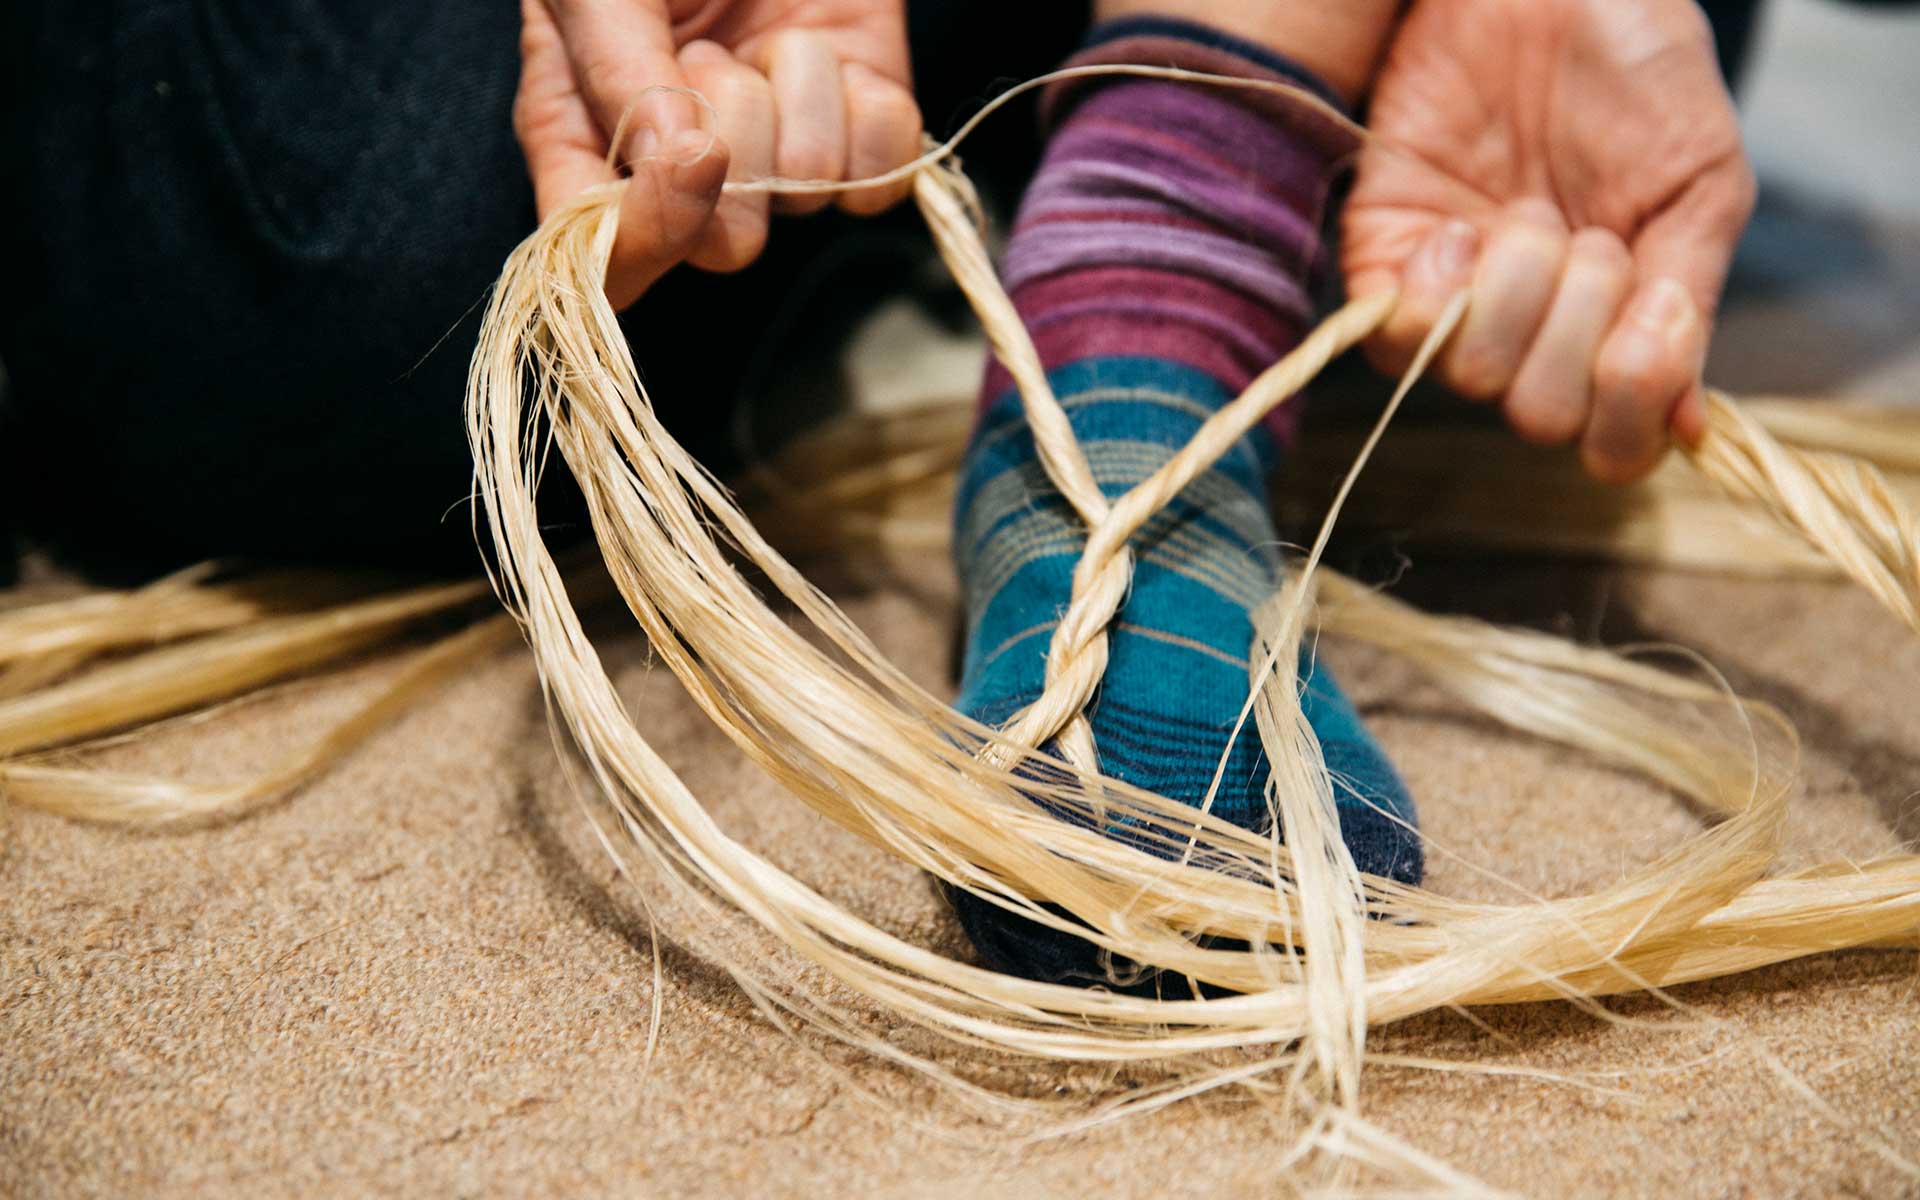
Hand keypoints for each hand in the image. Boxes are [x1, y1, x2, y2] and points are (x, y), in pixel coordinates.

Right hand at [514, 0, 918, 307]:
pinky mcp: (856, 136)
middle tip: (712, 51)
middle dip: (736, 137)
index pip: (605, 261)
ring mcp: (774, 158)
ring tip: (766, 29)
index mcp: (585, 141)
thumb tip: (671, 164)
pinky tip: (836, 53)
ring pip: (808, 193)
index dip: (651, 238)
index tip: (692, 157)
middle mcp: (678, 170)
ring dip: (797, 93)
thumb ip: (613, 68)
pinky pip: (881, 177)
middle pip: (725, 244)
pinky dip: (871, 111)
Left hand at [1343, 0, 1755, 481]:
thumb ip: (1688, 299)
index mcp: (1619, 328)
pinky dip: (1434, 291)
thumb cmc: (1636, 72)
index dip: (1628, 405)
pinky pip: (1392, 336)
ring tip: (1530, 211)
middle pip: (1542, 414)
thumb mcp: (1698, 182)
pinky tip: (1460, 229)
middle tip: (1589, 234)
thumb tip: (1687, 423)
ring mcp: (1459, 302)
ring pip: (1472, 376)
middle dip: (1578, 326)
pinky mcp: (1386, 260)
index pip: (1612, 443)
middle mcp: (1534, 333)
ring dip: (1516, 291)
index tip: (1653, 315)